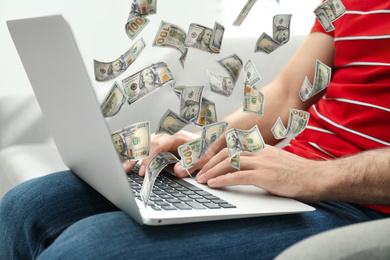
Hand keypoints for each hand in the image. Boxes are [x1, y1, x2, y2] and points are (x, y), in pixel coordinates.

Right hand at [122, 130, 198, 176]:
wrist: (205, 143)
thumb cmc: (203, 149)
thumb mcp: (203, 158)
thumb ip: (191, 164)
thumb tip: (178, 170)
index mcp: (176, 137)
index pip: (158, 145)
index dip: (149, 157)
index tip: (145, 170)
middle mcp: (165, 136)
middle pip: (146, 143)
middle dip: (136, 156)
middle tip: (127, 168)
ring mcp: (160, 139)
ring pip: (142, 144)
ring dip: (132, 155)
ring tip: (124, 167)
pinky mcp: (157, 144)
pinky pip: (144, 147)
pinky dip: (135, 154)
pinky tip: (128, 161)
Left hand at [196, 145, 324, 202]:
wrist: (318, 178)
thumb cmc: (298, 173)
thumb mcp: (275, 163)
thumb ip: (259, 162)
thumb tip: (243, 169)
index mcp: (260, 148)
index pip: (232, 147)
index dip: (216, 154)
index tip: (205, 162)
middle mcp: (259, 152)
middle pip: (227, 153)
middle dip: (209, 163)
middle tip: (198, 173)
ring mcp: (262, 162)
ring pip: (229, 163)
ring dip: (212, 172)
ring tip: (201, 179)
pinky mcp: (266, 175)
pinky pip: (239, 176)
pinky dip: (223, 180)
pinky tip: (214, 184)